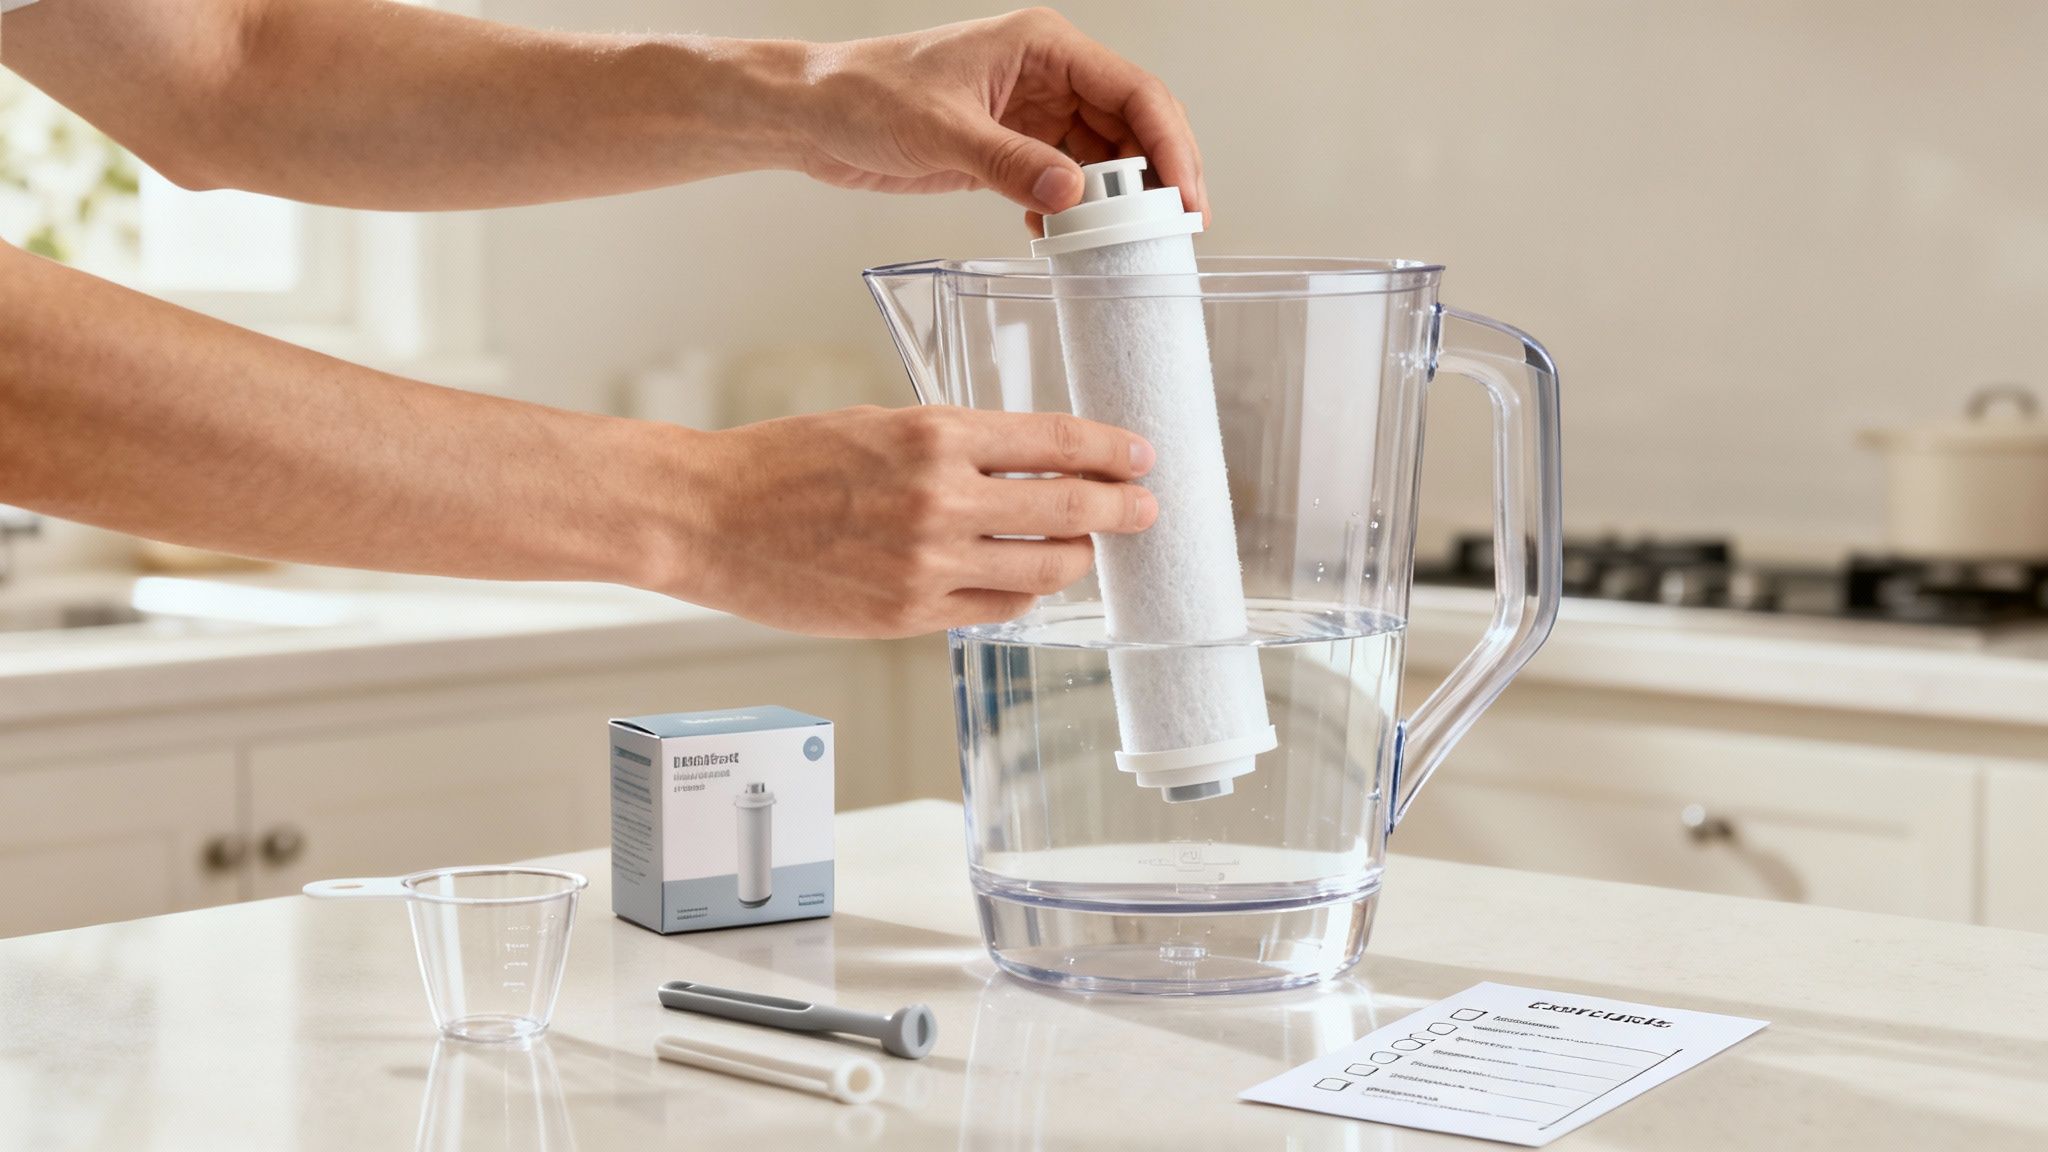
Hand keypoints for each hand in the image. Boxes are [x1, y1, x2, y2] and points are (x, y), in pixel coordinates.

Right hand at [663, 405, 1157, 637]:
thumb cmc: (784, 463)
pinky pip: (996, 608)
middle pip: (1069, 508)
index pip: (1056, 440)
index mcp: (935, 436)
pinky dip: (1021, 594)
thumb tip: (1022, 462)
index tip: (1141, 456)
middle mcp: (942, 500)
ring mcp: (929, 565)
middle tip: (1145, 510)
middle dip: (1121, 509)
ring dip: (1077, 558)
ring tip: (1085, 550)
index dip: (1112, 450)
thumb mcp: (878, 425)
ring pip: (1045, 570)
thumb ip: (952, 444)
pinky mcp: (910, 615)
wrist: (710, 519)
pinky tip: (1024, 581)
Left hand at [790, 8, 1206, 231]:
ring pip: (1103, 158)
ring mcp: (1032, 113)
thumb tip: (1073, 198)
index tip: (1185, 198)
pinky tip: (1064, 242)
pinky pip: (1066, 181)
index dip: (1170, 144)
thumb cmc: (865, 96)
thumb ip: (1010, 164)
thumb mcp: (940, 130)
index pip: (1133, 90)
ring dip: (1116, 202)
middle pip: (1132, 125)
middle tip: (1176, 232)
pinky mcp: (1012, 148)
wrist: (814, 115)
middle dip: (1157, 177)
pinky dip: (1074, 213)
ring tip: (1125, 246)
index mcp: (1043, 47)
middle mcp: (1048, 75)